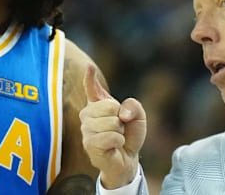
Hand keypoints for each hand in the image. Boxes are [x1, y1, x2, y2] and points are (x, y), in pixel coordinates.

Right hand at [79, 64, 146, 188]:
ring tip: (116, 137)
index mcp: (98, 104)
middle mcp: (88, 115)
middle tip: (119, 128)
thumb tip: (121, 112)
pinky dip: (119, 140)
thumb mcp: (138, 116)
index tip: (89, 67)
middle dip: (121, 118)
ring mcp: (86, 129)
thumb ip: (133, 106)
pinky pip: (111, 136)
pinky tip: (114, 146)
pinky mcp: (89, 144)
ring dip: (120, 131)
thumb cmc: (129, 136)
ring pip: (111, 122)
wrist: (128, 159)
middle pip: (109, 106)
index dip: (90, 77)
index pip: (92, 87)